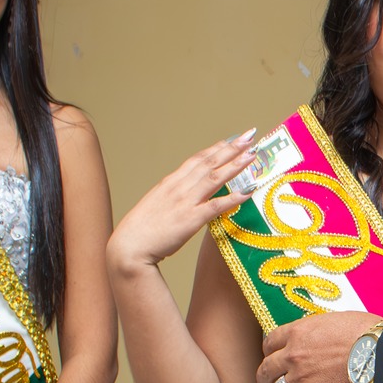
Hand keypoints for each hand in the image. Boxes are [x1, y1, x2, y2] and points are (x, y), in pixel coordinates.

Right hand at [106, 132, 256, 272]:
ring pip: (215, 177)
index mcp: (170, 182)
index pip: (197, 159)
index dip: (216, 148)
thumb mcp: (157, 204)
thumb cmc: (142, 230)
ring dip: (236, 164)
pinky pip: (216, 205)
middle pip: (209, 162)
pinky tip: (249, 191)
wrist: (129, 247)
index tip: (232, 139)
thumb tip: (188, 194)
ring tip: (253, 154)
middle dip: (231, 148)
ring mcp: (185, 202)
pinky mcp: (190, 220)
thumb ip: (174, 196)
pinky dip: (234, 197)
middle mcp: (179, 187)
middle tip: (249, 136)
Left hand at [257, 312, 379, 382]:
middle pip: (266, 369)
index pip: (270, 342)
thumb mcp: (336, 321)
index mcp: (298, 332)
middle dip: (266, 378)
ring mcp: (300, 380)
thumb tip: (323, 338)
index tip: (273, 358)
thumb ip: (320, 331)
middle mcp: (293, 356)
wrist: (382, 353)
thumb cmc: (367, 333)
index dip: (270, 352)